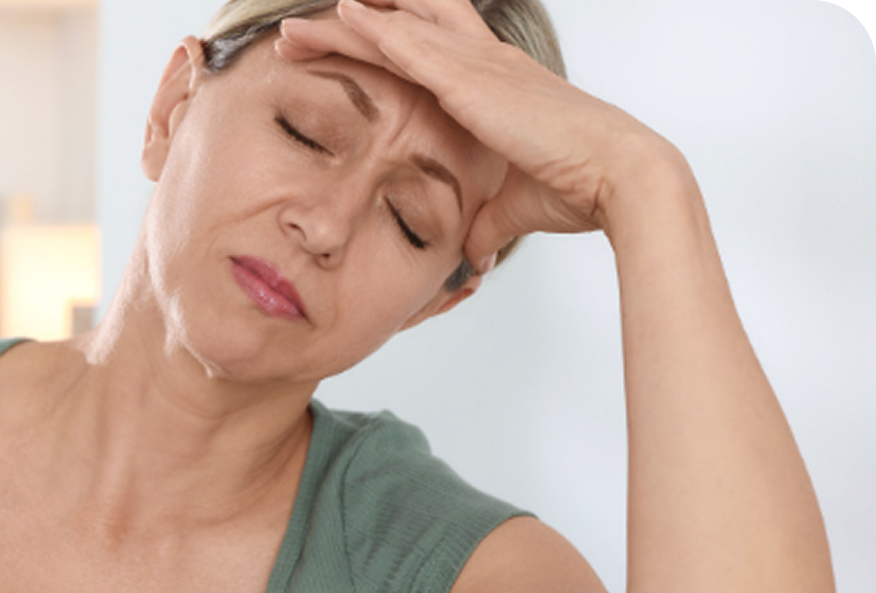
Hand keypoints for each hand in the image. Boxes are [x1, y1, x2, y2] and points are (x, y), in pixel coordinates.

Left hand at [274, 0, 684, 263]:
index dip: (385, 41)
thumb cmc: (578, 189)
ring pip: (396, 32)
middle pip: (404, 29)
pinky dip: (373, 30)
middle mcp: (485, 64)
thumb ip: (486, 222)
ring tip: (291, 30)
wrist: (618, 178)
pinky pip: (410, 46)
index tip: (341, 45)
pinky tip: (339, 15)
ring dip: (342, 29)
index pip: (428, 49)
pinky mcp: (473, 82)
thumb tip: (468, 253)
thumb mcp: (512, 207)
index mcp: (496, 84)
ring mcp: (479, 67)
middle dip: (351, 27)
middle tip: (297, 33)